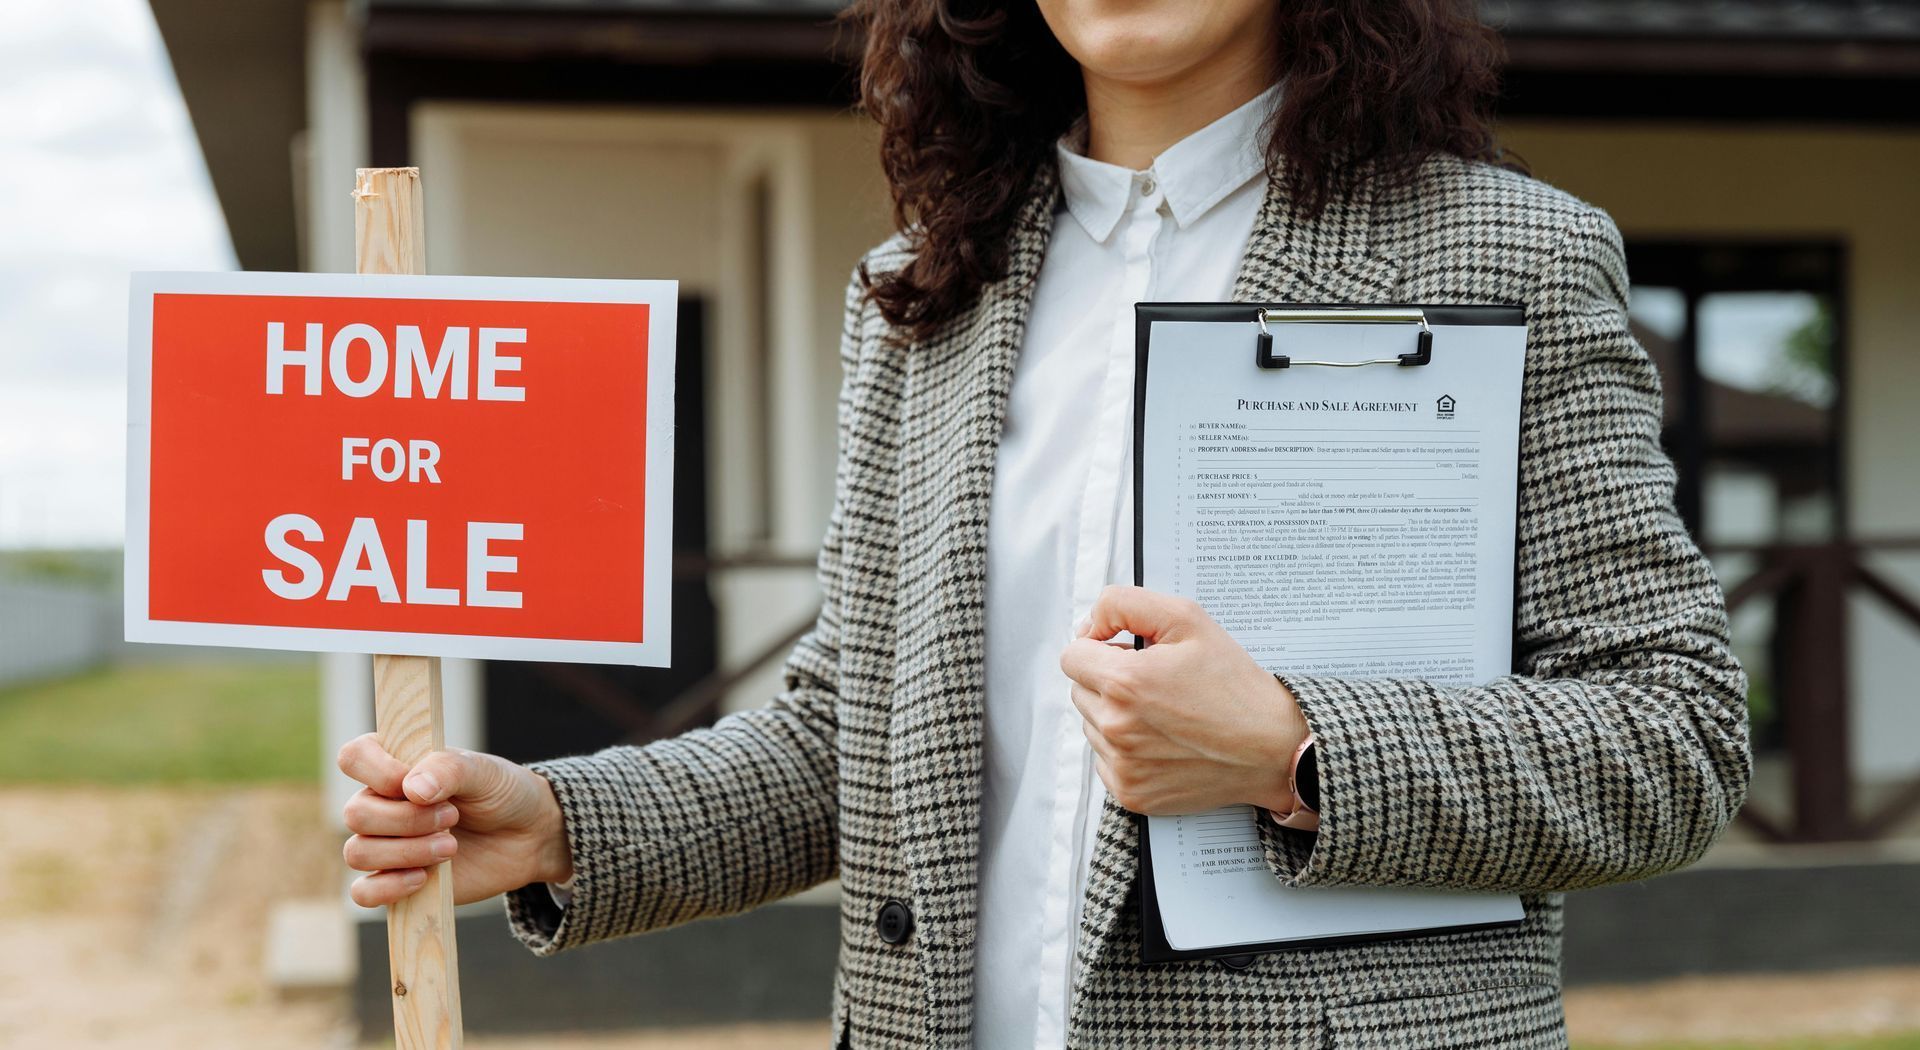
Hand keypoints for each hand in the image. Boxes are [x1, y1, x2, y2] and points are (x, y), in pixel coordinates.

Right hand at [337, 734, 572, 906]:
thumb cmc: (501, 793)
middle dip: (406, 820)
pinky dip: (388, 888)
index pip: (353, 757)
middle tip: (453, 817)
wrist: (527, 836)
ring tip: (451, 846)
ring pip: (358, 853)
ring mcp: (385, 843)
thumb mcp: (484, 771)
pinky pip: (363, 893)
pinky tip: (423, 879)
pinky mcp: (394, 880)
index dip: (379, 772)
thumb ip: (448, 769)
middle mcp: (381, 803)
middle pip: (355, 814)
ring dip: (406, 852)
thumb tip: (412, 788)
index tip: (418, 785)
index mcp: (394, 764)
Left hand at [1060, 585, 1307, 815]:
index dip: (1100, 646)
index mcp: (1124, 682)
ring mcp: (1122, 765)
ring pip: (1091, 725)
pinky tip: (1163, 741)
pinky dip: (1125, 749)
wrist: (1272, 748)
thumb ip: (1125, 605)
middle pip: (1079, 689)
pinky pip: (1105, 760)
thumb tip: (1089, 623)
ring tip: (1163, 712)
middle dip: (1107, 680)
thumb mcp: (1187, 619)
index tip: (1127, 651)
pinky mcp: (1130, 793)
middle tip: (1154, 682)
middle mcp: (1115, 727)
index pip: (1072, 656)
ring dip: (1115, 714)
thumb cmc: (1234, 684)